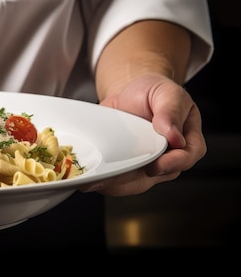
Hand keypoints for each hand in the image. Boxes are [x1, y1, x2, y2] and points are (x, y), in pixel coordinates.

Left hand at [79, 74, 206, 195]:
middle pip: (156, 176)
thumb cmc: (153, 92)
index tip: (155, 165)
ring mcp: (146, 165)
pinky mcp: (126, 166)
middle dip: (134, 179)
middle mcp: (169, 158)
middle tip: (114, 177)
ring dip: (115, 184)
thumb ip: (171, 111)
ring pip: (134, 183)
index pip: (186, 157)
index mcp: (187, 140)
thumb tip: (173, 135)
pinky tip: (90, 179)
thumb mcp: (167, 93)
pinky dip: (104, 181)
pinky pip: (118, 180)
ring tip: (95, 182)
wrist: (129, 93)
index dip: (172, 164)